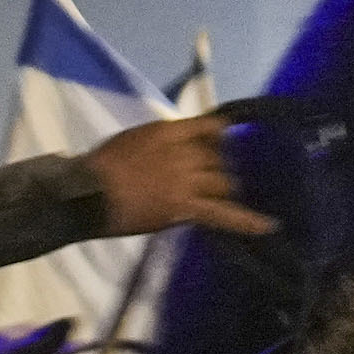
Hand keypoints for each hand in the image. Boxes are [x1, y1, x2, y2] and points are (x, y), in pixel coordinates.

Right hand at [81, 112, 271, 239]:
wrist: (84, 195)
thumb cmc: (98, 167)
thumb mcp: (132, 139)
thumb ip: (160, 141)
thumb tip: (179, 148)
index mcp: (169, 132)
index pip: (210, 128)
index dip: (215, 138)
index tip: (214, 144)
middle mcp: (184, 153)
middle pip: (218, 158)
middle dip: (214, 167)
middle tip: (198, 180)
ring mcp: (186, 181)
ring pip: (223, 182)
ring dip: (220, 188)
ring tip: (209, 197)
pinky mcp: (184, 208)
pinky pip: (222, 213)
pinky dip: (246, 221)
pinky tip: (269, 226)